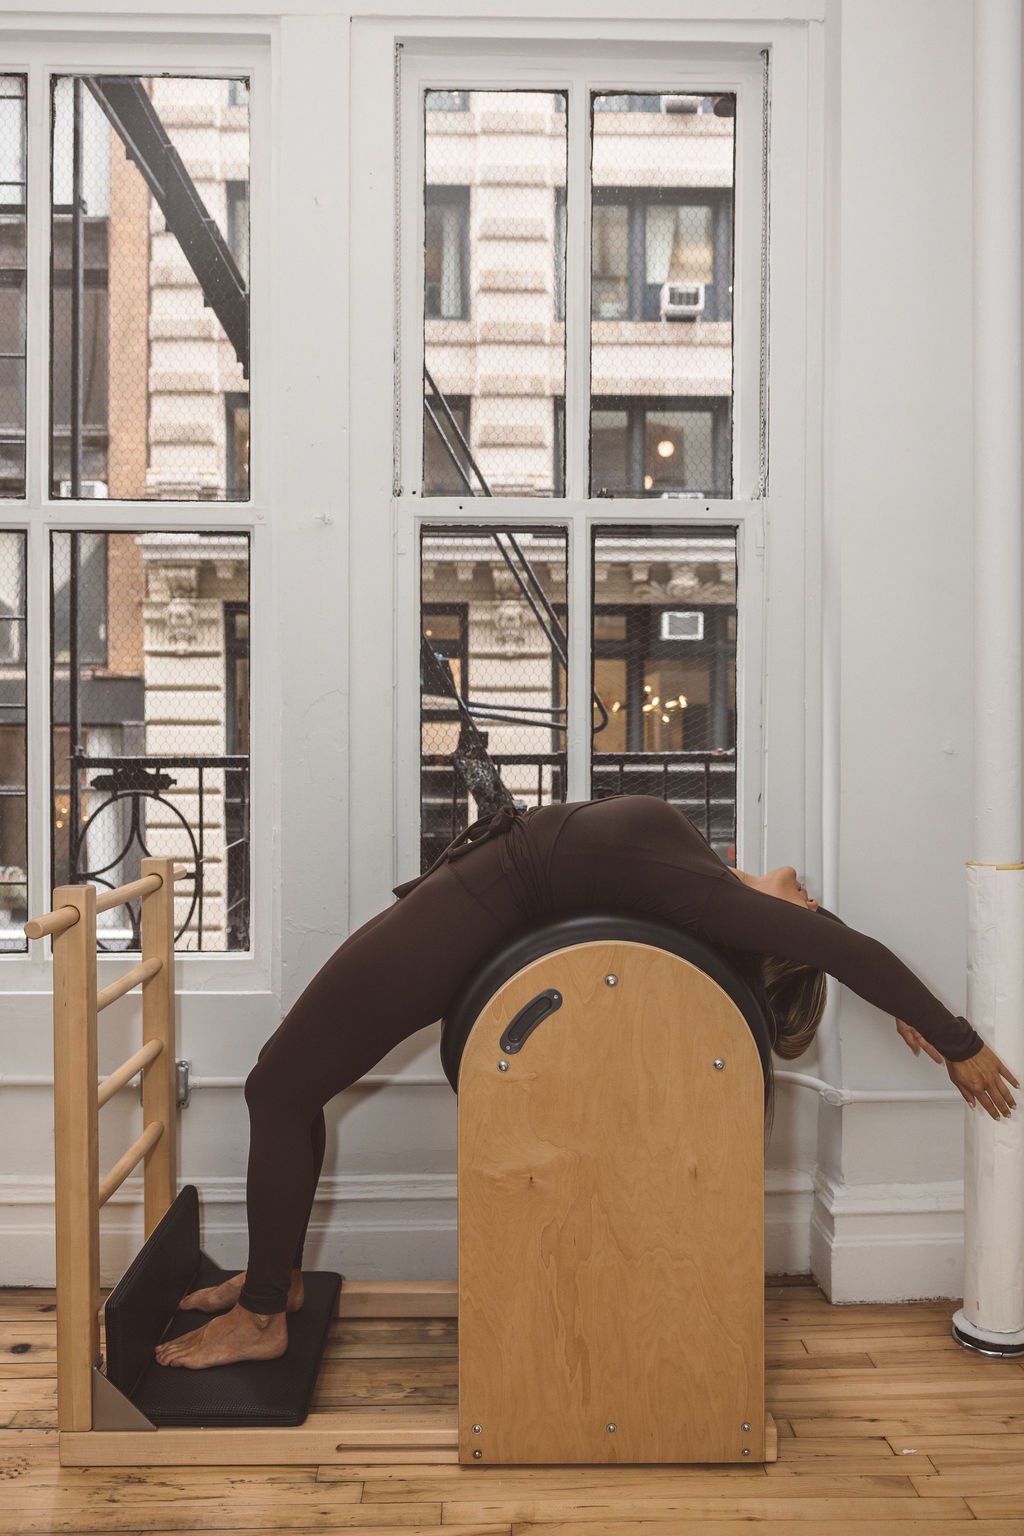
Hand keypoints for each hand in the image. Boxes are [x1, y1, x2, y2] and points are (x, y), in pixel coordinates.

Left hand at [896, 1019, 1018, 1118]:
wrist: (960, 1046)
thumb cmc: (956, 1061)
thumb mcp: (957, 1081)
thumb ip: (966, 1094)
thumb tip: (972, 1104)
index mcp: (976, 1088)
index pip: (987, 1104)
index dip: (993, 1112)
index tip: (997, 1117)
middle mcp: (986, 1083)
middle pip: (998, 1100)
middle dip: (1004, 1109)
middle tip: (1008, 1115)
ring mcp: (993, 1074)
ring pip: (1004, 1090)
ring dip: (1010, 1099)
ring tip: (1013, 1106)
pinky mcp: (997, 1064)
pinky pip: (1007, 1074)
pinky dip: (1013, 1081)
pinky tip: (1017, 1086)